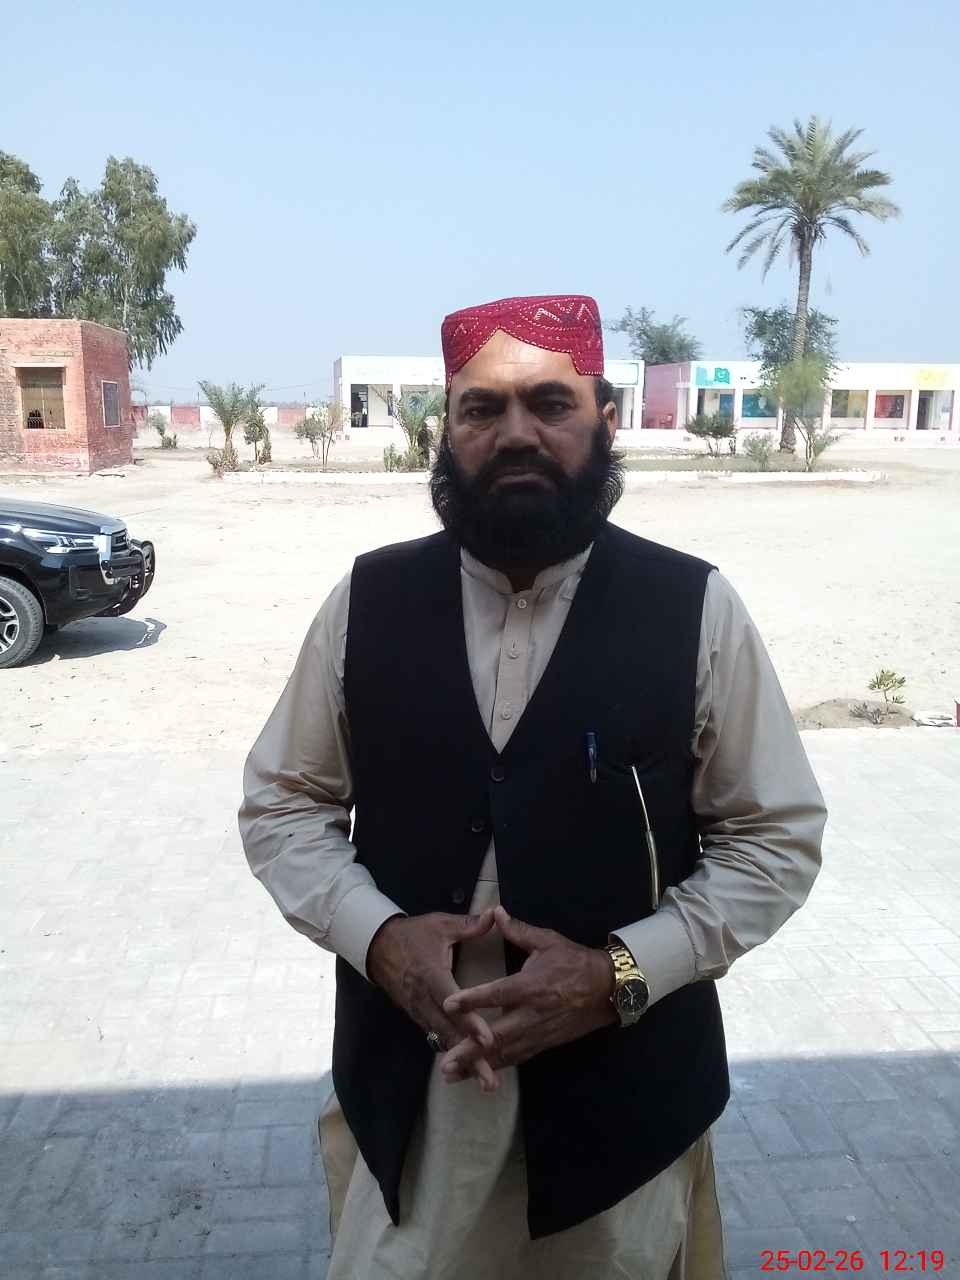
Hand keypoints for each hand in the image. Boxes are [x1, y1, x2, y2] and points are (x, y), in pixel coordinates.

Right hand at [366, 910, 500, 1091]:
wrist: (377, 946)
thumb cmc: (413, 935)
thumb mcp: (440, 925)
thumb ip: (469, 924)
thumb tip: (497, 914)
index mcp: (432, 976)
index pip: (453, 1003)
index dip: (470, 1023)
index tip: (488, 1040)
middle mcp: (425, 1000)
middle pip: (449, 1032)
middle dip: (471, 1057)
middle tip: (490, 1079)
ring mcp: (419, 1011)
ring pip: (443, 1039)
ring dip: (463, 1061)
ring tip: (486, 1081)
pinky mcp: (418, 1016)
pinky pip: (436, 1036)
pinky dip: (452, 1052)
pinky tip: (468, 1069)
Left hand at [439, 906, 616, 1083]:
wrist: (607, 988)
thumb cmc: (574, 961)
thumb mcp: (548, 940)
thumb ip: (519, 930)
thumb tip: (495, 912)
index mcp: (532, 985)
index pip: (497, 993)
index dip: (472, 1000)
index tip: (448, 1005)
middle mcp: (533, 1013)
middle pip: (498, 1035)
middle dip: (470, 1050)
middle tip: (444, 1062)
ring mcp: (539, 1032)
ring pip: (506, 1052)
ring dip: (479, 1064)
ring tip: (452, 1074)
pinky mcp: (545, 1043)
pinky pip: (518, 1057)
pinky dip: (498, 1065)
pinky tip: (479, 1073)